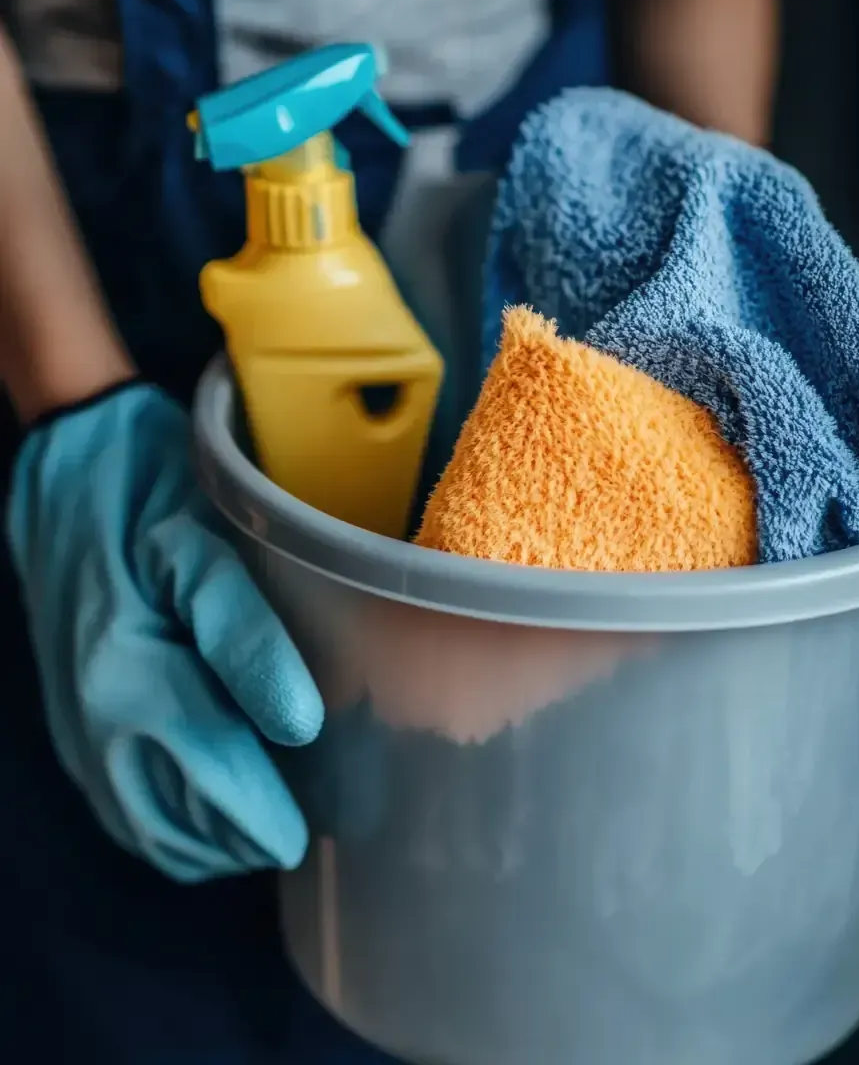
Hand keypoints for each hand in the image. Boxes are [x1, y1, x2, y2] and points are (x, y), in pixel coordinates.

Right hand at [6, 381, 323, 881]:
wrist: (71, 475)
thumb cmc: (151, 501)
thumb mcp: (205, 547)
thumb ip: (247, 636)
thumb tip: (299, 726)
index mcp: (131, 683)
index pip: (217, 788)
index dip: (274, 820)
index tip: (327, 822)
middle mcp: (96, 727)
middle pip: (182, 832)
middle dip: (248, 839)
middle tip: (309, 815)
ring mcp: (78, 734)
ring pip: (151, 833)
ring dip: (212, 842)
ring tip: (271, 813)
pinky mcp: (74, 730)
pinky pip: (125, 810)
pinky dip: (174, 826)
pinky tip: (216, 798)